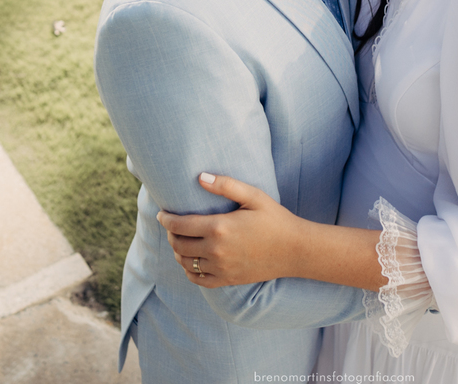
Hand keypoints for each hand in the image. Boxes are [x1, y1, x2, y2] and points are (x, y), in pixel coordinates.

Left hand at [158, 173, 303, 288]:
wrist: (295, 250)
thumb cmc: (275, 218)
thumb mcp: (254, 196)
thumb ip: (226, 185)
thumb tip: (200, 177)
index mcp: (220, 227)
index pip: (180, 225)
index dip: (166, 219)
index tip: (162, 214)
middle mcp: (216, 250)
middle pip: (179, 244)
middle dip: (171, 234)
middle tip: (172, 226)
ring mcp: (221, 268)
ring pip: (185, 262)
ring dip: (178, 252)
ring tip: (181, 241)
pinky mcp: (227, 280)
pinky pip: (198, 279)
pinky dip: (189, 271)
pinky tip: (191, 262)